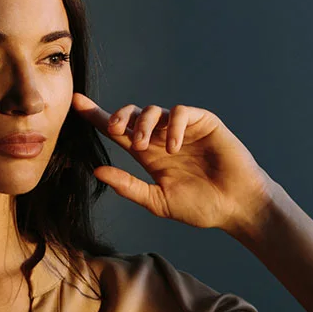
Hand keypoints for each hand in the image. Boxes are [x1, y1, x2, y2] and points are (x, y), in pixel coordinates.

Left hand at [71, 92, 275, 233]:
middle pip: (132, 114)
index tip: (76, 103)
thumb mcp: (157, 201)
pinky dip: (174, 126)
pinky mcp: (204, 123)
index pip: (118, 131)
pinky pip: (181, 112)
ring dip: (143, 124)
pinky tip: (174, 147)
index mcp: (148, 155)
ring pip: (153, 110)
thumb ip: (128, 186)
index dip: (97, 116)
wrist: (236, 207)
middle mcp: (162, 138)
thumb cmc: (200, 207)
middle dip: (118, 117)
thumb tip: (97, 171)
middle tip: (115, 131)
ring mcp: (183, 129)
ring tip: (144, 146)